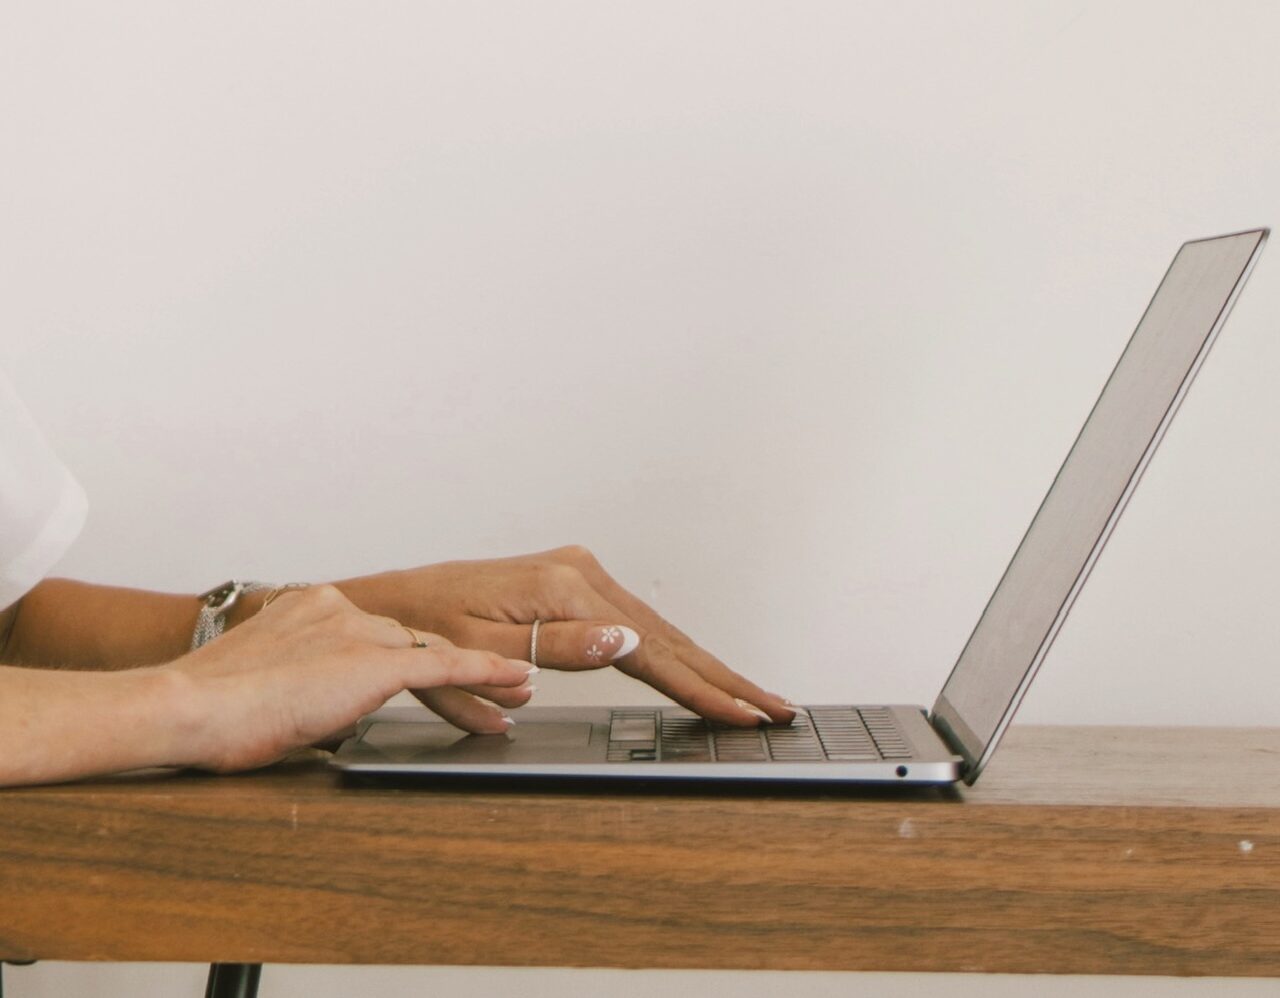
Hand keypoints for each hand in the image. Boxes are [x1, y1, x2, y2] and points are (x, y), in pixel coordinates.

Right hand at [169, 584, 533, 772]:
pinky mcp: (372, 662)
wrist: (190, 706)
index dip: (411, 654)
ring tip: (517, 690)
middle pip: (413, 640)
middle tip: (502, 677)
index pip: (376, 632)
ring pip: (433, 652)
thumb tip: (331, 721)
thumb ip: (310, 693)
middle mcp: (340, 610)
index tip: (433, 665)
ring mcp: (357, 631)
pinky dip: (484, 673)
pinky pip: (444, 667)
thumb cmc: (213, 709)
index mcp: (311, 609)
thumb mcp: (269, 690)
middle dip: (457, 663)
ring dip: (479, 674)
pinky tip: (513, 680)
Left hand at [338, 546, 794, 732]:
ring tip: (749, 695)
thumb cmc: (422, 628)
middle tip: (775, 708)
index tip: (744, 714)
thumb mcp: (482, 646)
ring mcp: (579, 574)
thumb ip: (559, 647)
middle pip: (668, 636)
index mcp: (564, 588)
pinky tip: (694, 667)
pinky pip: (636, 623)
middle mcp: (580, 572)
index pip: (650, 650)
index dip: (700, 690)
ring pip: (658, 629)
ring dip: (706, 666)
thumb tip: (627, 641)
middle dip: (723, 678)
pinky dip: (671, 650)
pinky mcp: (572, 583)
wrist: (388, 602)